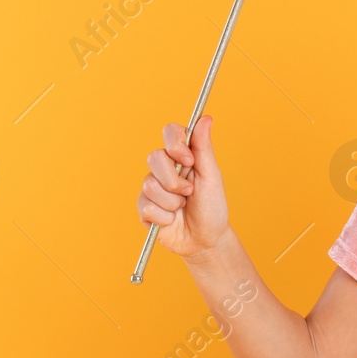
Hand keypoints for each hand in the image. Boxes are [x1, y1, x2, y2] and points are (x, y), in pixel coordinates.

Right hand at [137, 115, 230, 260]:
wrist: (205, 239)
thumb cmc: (212, 207)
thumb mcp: (211, 176)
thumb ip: (204, 147)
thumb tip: (206, 118)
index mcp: (182, 156)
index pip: (170, 132)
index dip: (175, 143)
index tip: (189, 160)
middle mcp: (165, 168)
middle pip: (154, 157)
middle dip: (174, 180)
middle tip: (189, 192)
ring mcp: (152, 188)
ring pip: (150, 185)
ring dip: (172, 202)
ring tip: (182, 208)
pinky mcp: (144, 208)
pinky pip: (146, 206)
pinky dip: (164, 216)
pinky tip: (172, 220)